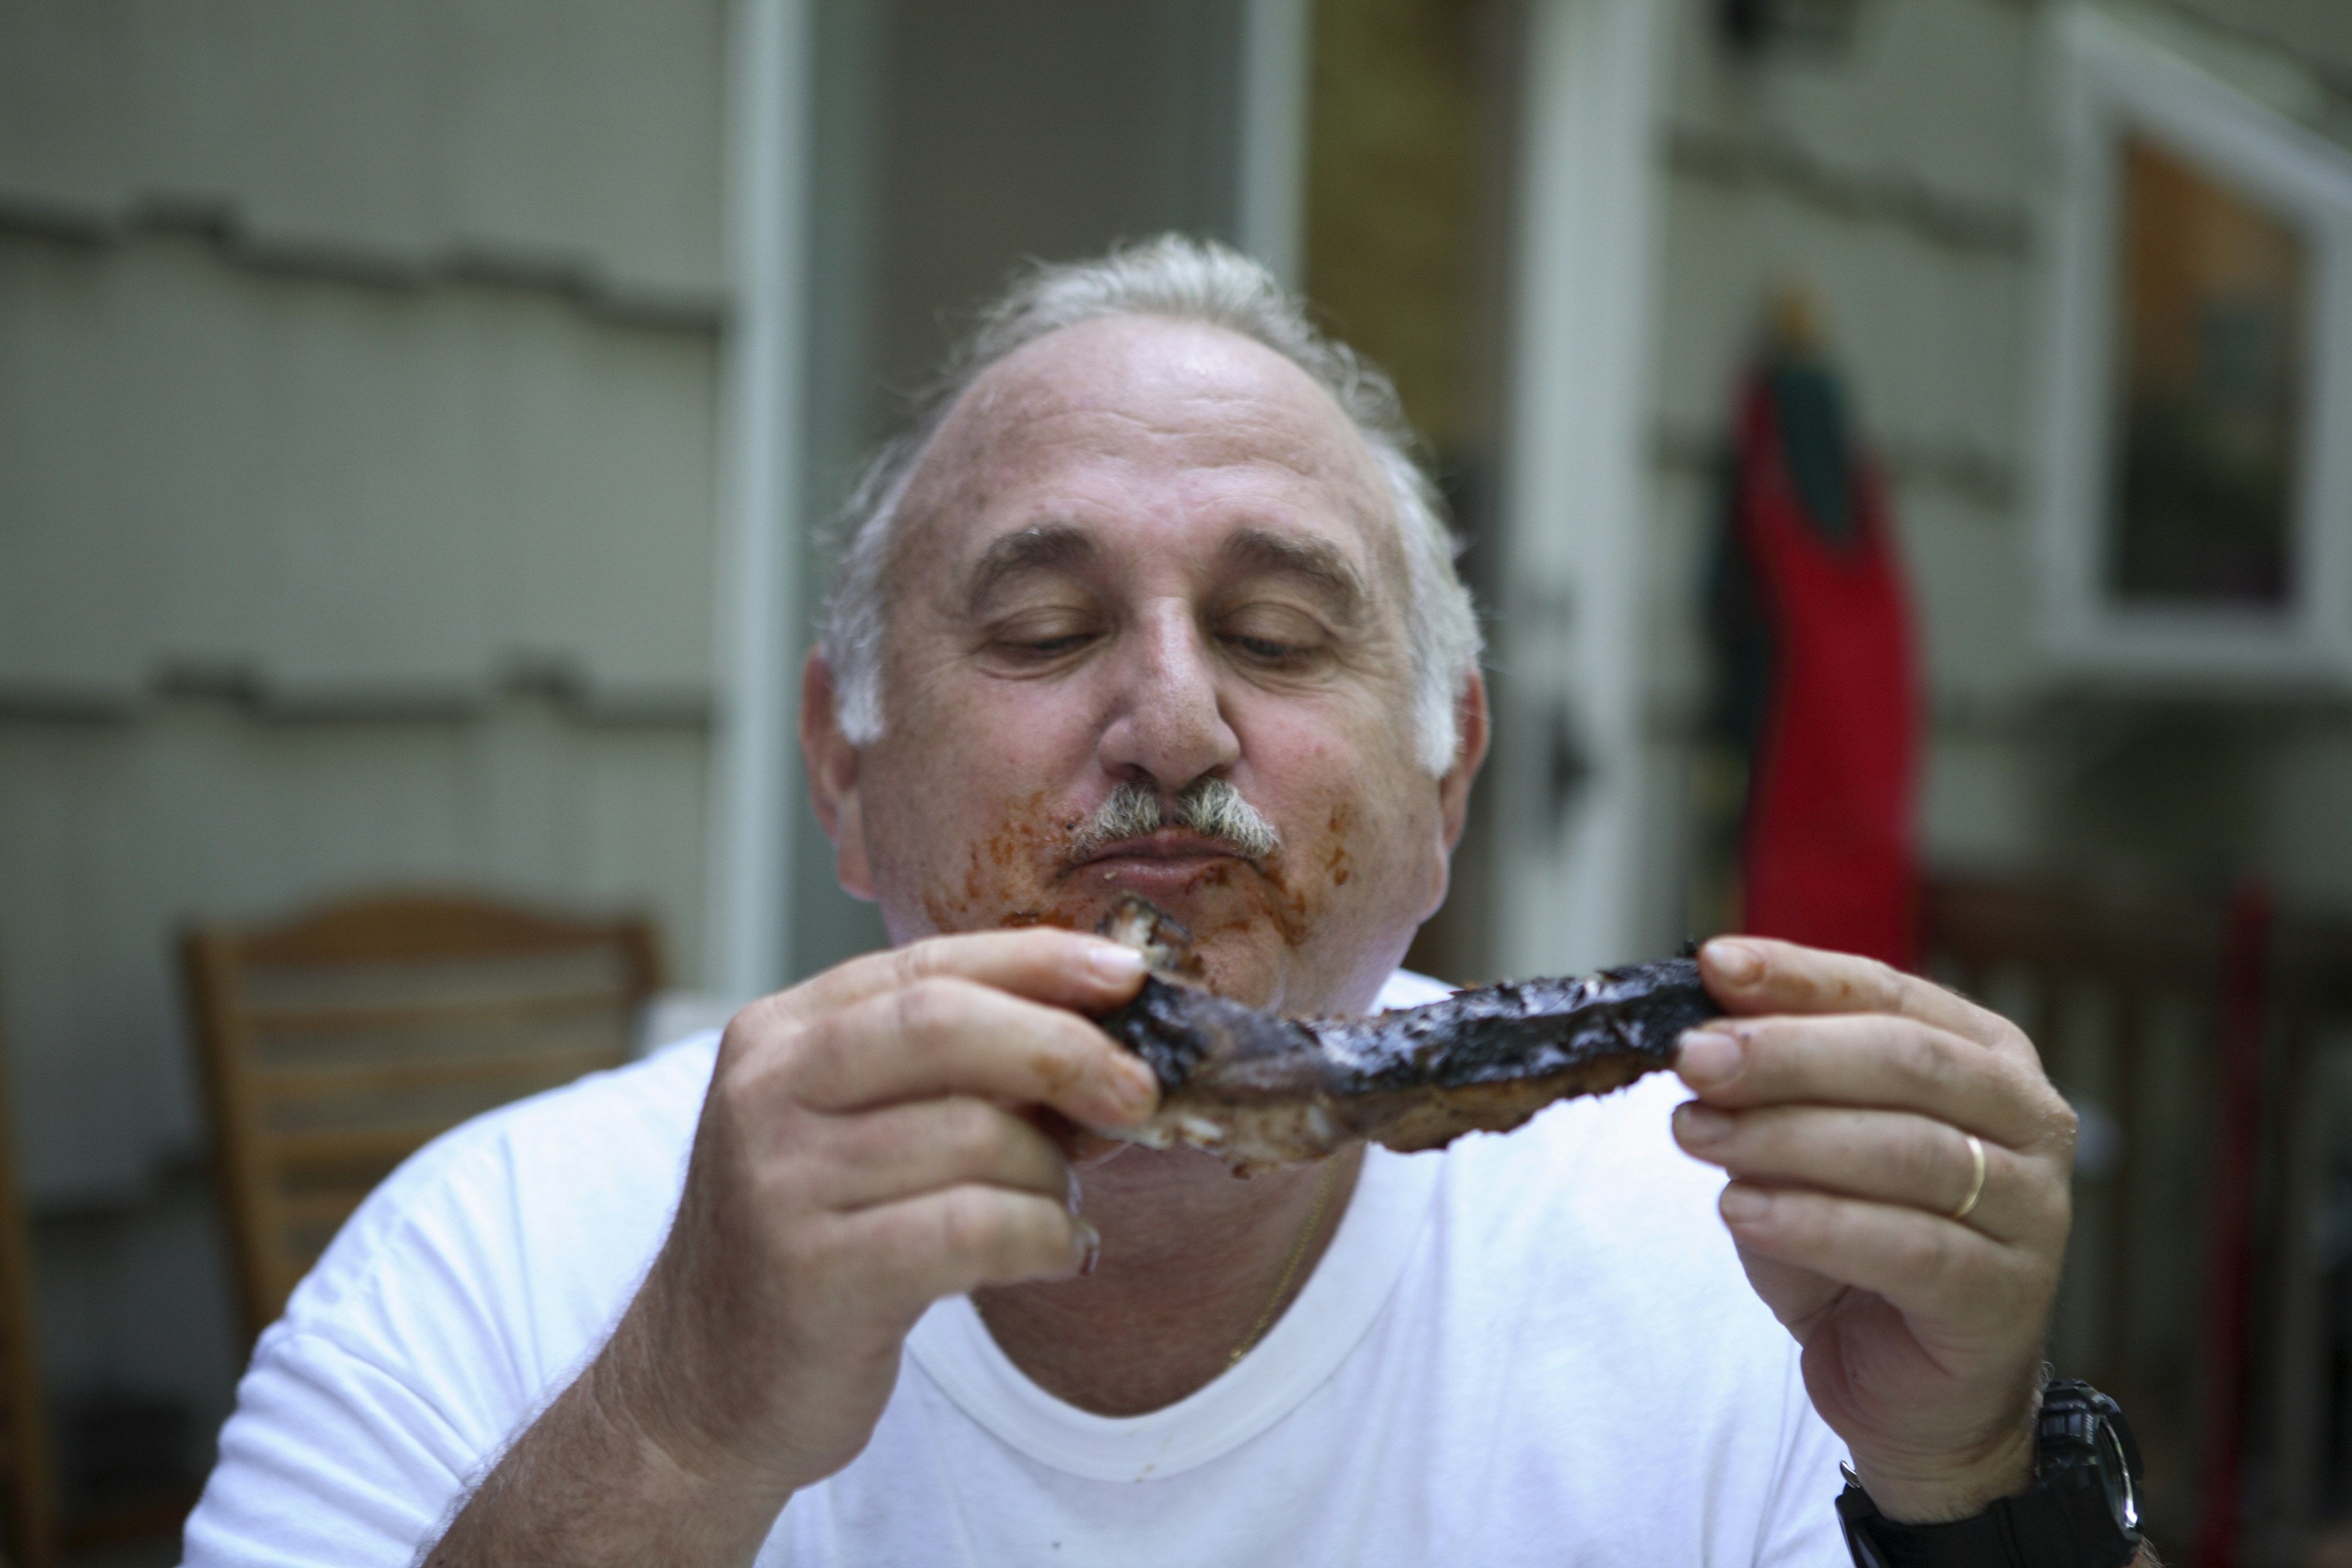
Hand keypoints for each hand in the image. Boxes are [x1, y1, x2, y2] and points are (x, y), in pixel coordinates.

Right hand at [602, 929, 1155, 1508]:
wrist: (699, 1393)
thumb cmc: (811, 1246)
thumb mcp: (853, 1133)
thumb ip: (948, 1076)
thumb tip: (1104, 1045)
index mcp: (780, 1034)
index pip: (927, 967)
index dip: (1039, 963)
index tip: (1128, 978)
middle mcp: (768, 1092)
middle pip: (948, 1025)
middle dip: (1066, 1048)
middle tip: (1140, 1093)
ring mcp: (782, 1182)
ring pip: (978, 1135)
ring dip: (1053, 1173)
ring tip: (1058, 1208)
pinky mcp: (816, 1275)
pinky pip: (976, 1229)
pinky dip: (1046, 1237)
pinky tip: (1061, 1253)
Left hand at [1670, 937, 2076, 1523]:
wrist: (1907, 1382)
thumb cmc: (1854, 1243)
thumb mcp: (1799, 1144)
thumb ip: (1770, 1084)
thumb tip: (1706, 1023)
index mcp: (1985, 1055)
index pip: (1887, 992)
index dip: (1798, 976)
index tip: (1713, 965)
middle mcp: (2027, 1120)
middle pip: (1904, 1061)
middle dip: (1787, 1054)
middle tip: (1694, 1058)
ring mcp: (2032, 1210)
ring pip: (1904, 1151)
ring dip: (1783, 1136)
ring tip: (1694, 1134)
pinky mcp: (2005, 1297)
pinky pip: (1906, 1247)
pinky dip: (1813, 1222)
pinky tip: (1740, 1210)